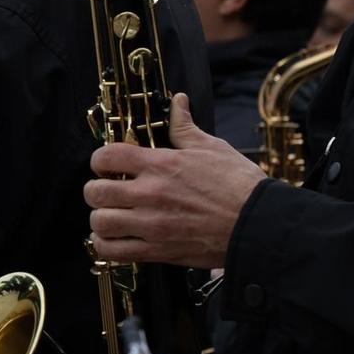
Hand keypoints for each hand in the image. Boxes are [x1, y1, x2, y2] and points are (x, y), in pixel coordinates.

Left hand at [84, 93, 265, 267]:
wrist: (258, 224)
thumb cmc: (238, 185)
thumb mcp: (212, 147)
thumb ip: (185, 126)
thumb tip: (178, 101)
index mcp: (161, 165)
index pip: (107, 156)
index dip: (100, 160)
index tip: (106, 164)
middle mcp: (151, 194)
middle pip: (96, 191)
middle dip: (95, 189)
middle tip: (106, 191)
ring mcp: (152, 225)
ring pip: (100, 222)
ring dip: (100, 218)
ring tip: (110, 216)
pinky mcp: (158, 251)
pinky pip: (114, 252)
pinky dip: (106, 246)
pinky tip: (113, 238)